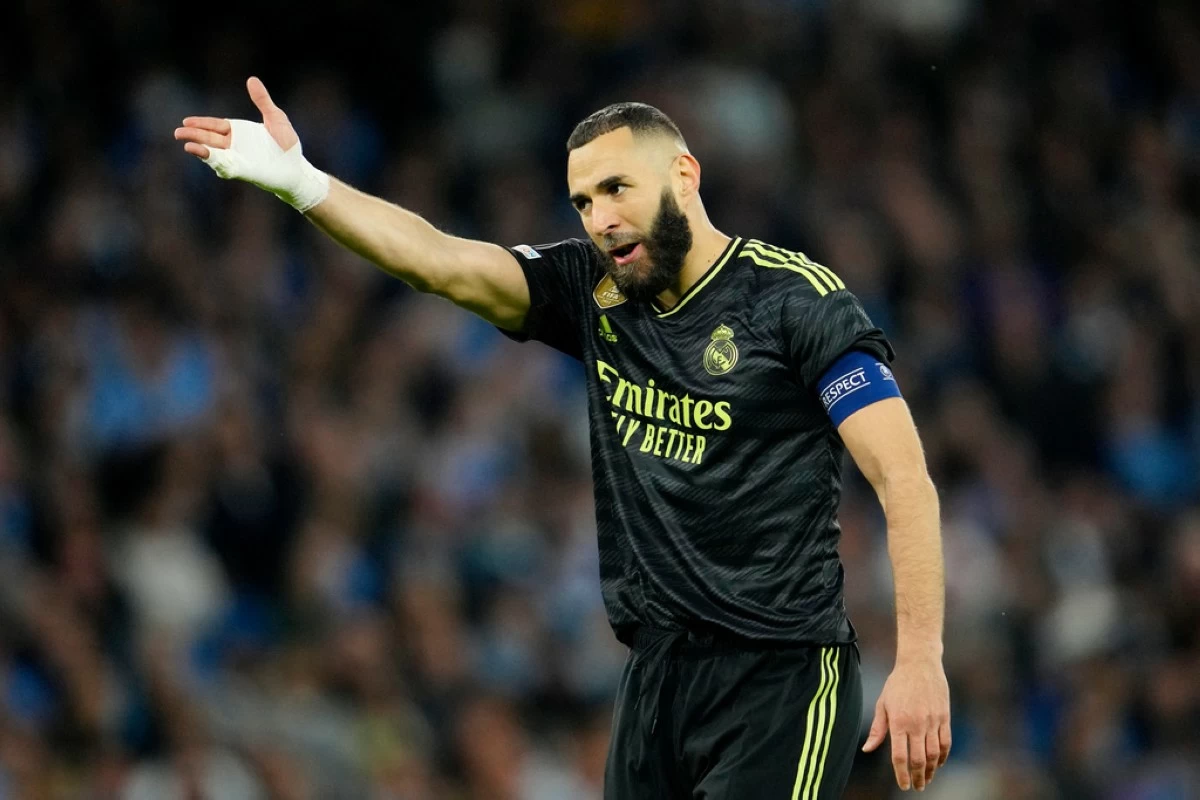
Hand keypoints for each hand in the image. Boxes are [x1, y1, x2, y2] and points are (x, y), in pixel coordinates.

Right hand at [173, 77, 326, 211]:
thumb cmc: (288, 144)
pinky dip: (215, 162)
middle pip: (209, 139)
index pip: (215, 126)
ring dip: (200, 150)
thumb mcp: (275, 118)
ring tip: (187, 146)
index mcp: (239, 132)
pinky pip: (226, 166)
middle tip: (178, 133)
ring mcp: (238, 159)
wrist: (298, 167)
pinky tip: (206, 157)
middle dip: (194, 136)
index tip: (186, 121)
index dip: (201, 124)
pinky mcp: (244, 170)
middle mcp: (235, 146)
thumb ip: (262, 100)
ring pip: (214, 154)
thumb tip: (252, 79)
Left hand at [861, 658, 950, 790]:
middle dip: (918, 777)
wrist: (919, 664)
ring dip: (931, 770)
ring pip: (934, 754)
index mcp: (898, 721)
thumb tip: (867, 749)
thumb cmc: (897, 684)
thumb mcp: (882, 703)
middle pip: (919, 759)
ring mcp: (933, 720)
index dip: (902, 774)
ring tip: (927, 779)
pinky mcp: (944, 717)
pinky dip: (943, 756)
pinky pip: (946, 742)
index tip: (904, 785)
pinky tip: (938, 763)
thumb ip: (877, 729)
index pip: (900, 756)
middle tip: (918, 786)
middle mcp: (916, 723)